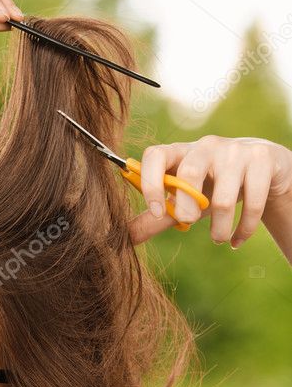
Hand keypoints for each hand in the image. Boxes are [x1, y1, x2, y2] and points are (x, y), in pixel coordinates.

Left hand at [128, 134, 291, 247]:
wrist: (261, 169)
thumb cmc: (212, 186)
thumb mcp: (183, 200)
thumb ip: (156, 217)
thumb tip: (124, 237)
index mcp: (179, 152)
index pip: (155, 155)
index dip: (150, 183)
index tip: (157, 211)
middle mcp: (206, 146)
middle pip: (190, 172)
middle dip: (187, 207)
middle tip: (190, 223)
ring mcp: (235, 150)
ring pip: (223, 197)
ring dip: (219, 229)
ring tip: (219, 239)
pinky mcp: (262, 159)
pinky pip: (252, 203)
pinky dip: (243, 230)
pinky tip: (237, 240)